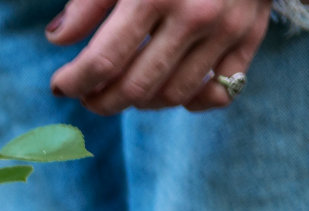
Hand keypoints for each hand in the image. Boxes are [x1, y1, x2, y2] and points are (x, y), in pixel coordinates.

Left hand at [46, 0, 270, 113]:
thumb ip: (89, 2)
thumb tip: (57, 39)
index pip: (102, 62)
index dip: (73, 82)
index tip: (60, 86)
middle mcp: (194, 16)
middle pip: (135, 88)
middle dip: (100, 101)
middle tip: (87, 96)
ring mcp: (226, 29)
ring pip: (172, 95)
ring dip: (139, 103)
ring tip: (122, 89)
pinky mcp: (250, 36)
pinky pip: (220, 92)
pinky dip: (191, 101)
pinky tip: (168, 90)